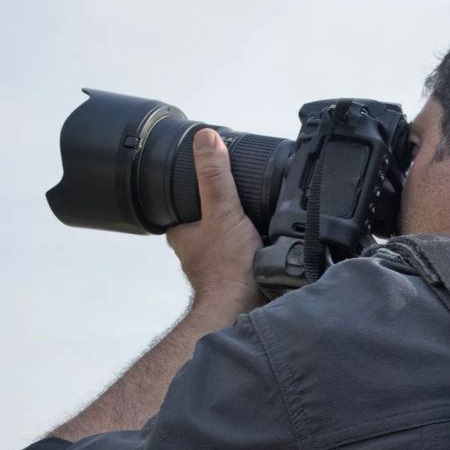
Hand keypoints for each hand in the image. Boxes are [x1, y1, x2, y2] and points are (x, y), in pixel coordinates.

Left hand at [166, 128, 264, 317]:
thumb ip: (215, 177)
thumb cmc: (227, 271)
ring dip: (242, 227)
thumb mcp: (222, 211)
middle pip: (206, 216)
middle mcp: (195, 249)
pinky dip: (254, 244)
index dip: (196, 185)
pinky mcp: (237, 275)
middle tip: (241, 192)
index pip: (181, 200)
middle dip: (224, 206)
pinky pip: (244, 251)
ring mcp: (215, 264)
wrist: (245, 310)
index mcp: (181, 232)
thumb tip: (206, 139)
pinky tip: (267, 240)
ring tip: (259, 216)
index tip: (211, 172)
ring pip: (226, 235)